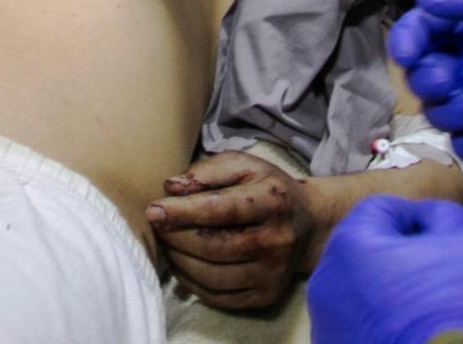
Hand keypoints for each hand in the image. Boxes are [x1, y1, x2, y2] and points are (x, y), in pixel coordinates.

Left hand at [147, 150, 321, 310]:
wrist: (309, 224)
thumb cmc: (268, 189)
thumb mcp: (245, 165)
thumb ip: (208, 171)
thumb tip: (171, 187)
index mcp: (272, 201)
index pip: (221, 209)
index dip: (183, 212)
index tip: (153, 209)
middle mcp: (276, 240)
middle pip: (213, 246)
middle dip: (176, 237)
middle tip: (156, 224)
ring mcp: (272, 273)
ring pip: (212, 276)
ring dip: (179, 260)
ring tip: (166, 243)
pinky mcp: (265, 295)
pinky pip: (219, 297)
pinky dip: (191, 282)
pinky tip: (181, 264)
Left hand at [306, 196, 462, 343]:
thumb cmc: (454, 306)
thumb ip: (440, 213)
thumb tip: (426, 215)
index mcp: (350, 243)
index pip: (381, 209)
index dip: (416, 219)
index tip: (440, 243)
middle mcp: (325, 280)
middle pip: (364, 248)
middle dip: (398, 255)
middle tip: (434, 275)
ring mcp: (325, 321)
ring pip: (358, 287)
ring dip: (385, 288)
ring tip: (421, 307)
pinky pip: (356, 322)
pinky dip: (378, 320)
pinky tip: (407, 329)